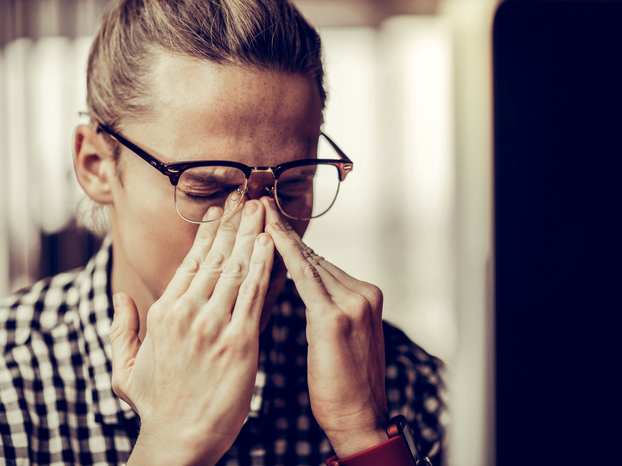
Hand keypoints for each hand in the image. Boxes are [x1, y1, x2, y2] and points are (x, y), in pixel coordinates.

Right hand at [109, 199, 274, 465]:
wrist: (179, 442)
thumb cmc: (156, 407)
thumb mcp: (124, 368)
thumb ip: (121, 329)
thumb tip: (120, 298)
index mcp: (162, 313)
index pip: (190, 261)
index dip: (208, 232)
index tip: (220, 210)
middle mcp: (186, 312)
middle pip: (215, 256)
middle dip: (233, 222)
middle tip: (247, 194)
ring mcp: (213, 326)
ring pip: (236, 268)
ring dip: (251, 234)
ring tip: (262, 207)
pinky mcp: (240, 342)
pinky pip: (255, 295)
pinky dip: (264, 265)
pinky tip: (272, 243)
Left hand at [261, 197, 388, 458]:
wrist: (359, 419)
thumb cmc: (341, 386)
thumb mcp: (336, 339)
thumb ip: (324, 308)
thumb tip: (301, 286)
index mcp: (363, 295)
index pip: (319, 262)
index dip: (291, 241)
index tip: (270, 220)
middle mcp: (361, 292)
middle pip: (313, 255)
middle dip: (283, 230)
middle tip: (258, 203)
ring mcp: (352, 302)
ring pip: (308, 261)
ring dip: (279, 234)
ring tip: (258, 209)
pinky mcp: (335, 317)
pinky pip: (304, 278)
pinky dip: (285, 255)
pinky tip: (267, 237)